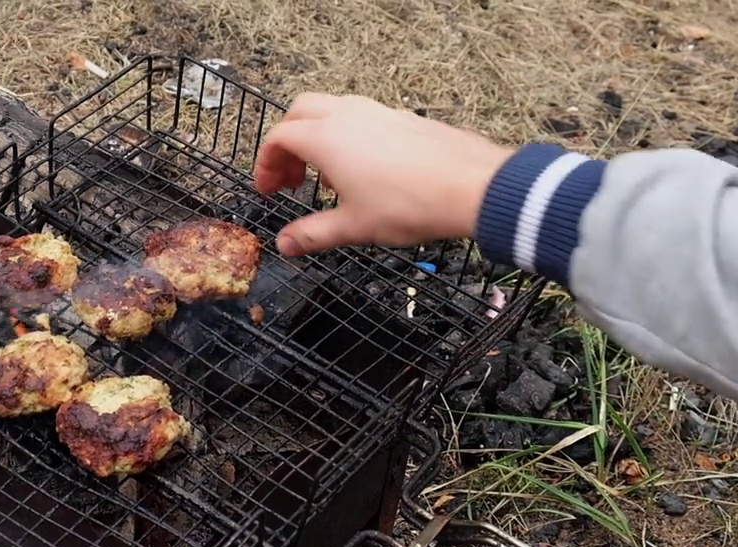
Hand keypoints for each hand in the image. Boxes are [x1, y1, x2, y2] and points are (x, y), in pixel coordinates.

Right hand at [253, 93, 514, 255]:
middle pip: (299, 113)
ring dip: (316, 138)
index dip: (266, 164)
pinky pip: (361, 118)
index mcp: (326, 138)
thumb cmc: (410, 204)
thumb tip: (286, 244)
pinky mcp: (402, 118)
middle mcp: (348, 116)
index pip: (279, 138)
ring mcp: (378, 112)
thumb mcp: (353, 227)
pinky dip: (346, 137)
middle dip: (287, 143)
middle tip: (289, 178)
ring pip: (331, 111)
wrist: (471, 186)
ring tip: (324, 179)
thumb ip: (313, 234)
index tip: (268, 190)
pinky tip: (361, 172)